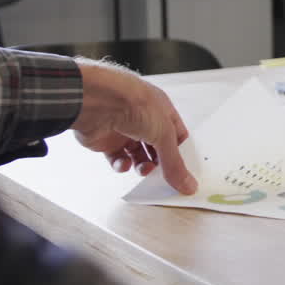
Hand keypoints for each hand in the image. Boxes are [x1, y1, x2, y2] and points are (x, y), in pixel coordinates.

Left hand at [71, 60, 196, 194]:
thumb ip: (175, 163)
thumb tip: (187, 182)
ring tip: (143, 169)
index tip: (182, 170)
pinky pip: (117, 159)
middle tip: (163, 175)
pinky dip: (121, 165)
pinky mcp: (106, 140)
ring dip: (142, 166)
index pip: (176, 135)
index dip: (180, 152)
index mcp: (162, 111)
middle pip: (157, 148)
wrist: (97, 102)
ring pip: (137, 155)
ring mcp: (124, 129)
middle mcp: (143, 119)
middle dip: (160, 163)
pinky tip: (124, 163)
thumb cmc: (131, 102)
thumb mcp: (164, 134)